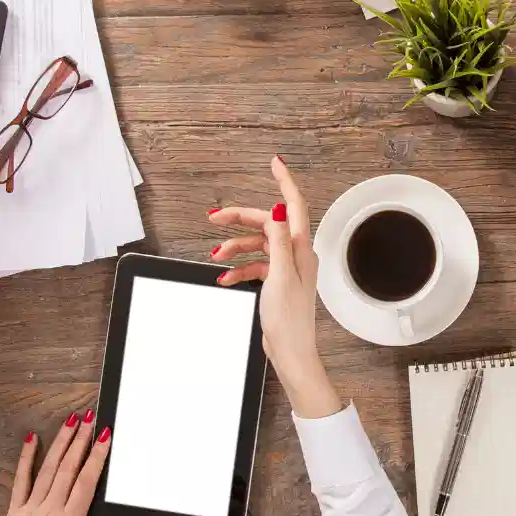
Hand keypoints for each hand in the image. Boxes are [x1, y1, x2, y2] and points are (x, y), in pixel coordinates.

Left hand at [0, 411, 131, 515]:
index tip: (104, 436)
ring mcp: (30, 507)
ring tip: (70, 421)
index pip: (86, 481)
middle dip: (81, 440)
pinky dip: (27, 458)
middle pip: (68, 467)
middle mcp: (50, 510)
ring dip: (61, 442)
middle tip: (90, 418)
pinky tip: (31, 440)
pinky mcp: (15, 511)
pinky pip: (22, 479)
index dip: (97, 456)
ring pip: (49, 468)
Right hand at [208, 156, 342, 419]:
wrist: (291, 352)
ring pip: (257, 245)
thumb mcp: (281, 276)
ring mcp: (286, 268)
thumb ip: (278, 242)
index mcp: (301, 249)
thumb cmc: (290, 320)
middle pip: (267, 224)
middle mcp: (296, 255)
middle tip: (214, 217)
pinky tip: (225, 277)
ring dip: (235, 249)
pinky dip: (239, 269)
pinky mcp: (277, 282)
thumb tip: (276, 211)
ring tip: (216, 257)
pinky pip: (255, 266)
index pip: (294, 206)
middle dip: (240, 219)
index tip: (275, 163)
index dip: (284, 182)